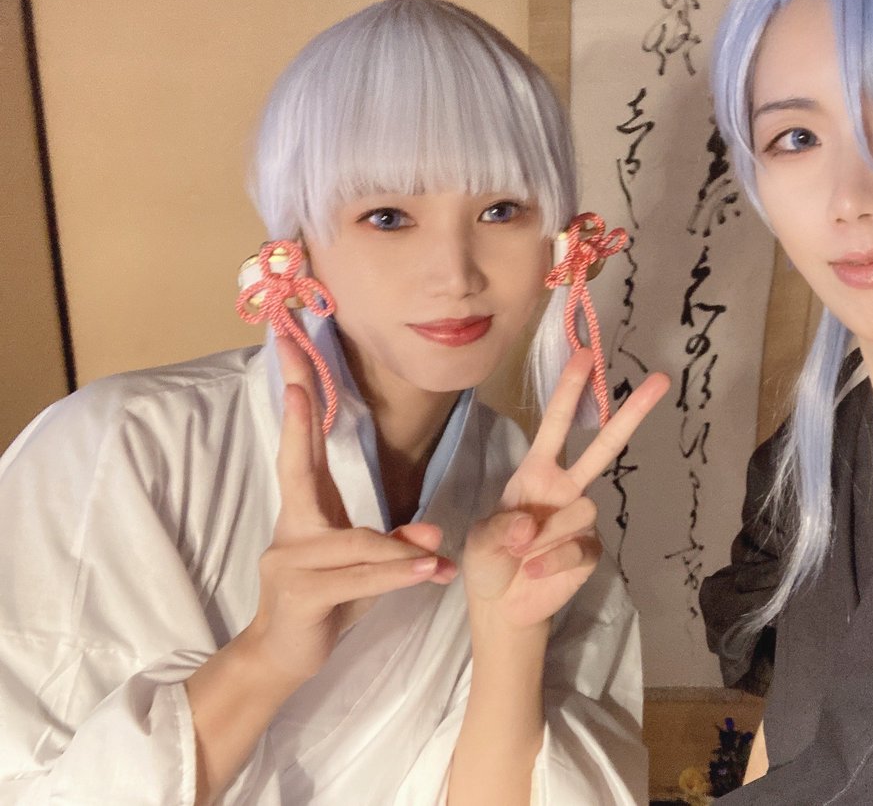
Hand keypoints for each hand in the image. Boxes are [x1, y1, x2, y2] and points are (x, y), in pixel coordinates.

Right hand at [243, 337, 456, 683]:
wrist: (284, 658)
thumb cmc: (327, 603)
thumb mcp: (368, 569)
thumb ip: (396, 546)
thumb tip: (434, 533)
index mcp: (306, 512)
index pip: (302, 451)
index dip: (299, 408)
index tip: (292, 363)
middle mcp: (292, 527)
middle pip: (295, 465)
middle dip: (296, 418)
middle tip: (293, 379)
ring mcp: (290, 560)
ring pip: (354, 542)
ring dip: (398, 552)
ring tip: (438, 556)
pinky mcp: (301, 594)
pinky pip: (358, 579)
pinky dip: (397, 576)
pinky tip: (429, 573)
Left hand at [462, 349, 668, 629]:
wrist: (502, 608)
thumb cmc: (488, 562)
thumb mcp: (479, 541)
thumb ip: (500, 528)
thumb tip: (531, 525)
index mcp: (536, 474)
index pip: (555, 426)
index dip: (569, 391)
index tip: (585, 354)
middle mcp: (565, 489)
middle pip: (604, 447)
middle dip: (631, 414)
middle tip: (660, 380)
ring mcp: (581, 520)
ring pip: (581, 510)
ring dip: (546, 535)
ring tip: (520, 555)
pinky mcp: (589, 551)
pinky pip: (580, 548)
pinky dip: (552, 562)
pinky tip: (534, 573)